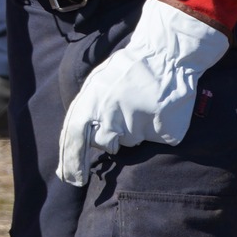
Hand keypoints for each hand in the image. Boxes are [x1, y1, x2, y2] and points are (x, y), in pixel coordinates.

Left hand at [57, 0, 230, 185]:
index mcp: (91, 101)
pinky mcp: (164, 132)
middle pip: (106, 144)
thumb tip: (77, 140)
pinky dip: (157, 129)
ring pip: (132, 141)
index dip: (72, 161)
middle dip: (112, 136)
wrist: (165, 56)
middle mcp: (112, 116)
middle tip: (123, 114)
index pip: (74, 137)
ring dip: (135, 129)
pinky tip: (159, 109)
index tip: (72, 179)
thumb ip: (87, 110)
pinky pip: (156, 139)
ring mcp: (139, 125)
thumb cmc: (128, 71)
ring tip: (142, 105)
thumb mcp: (98, 83)